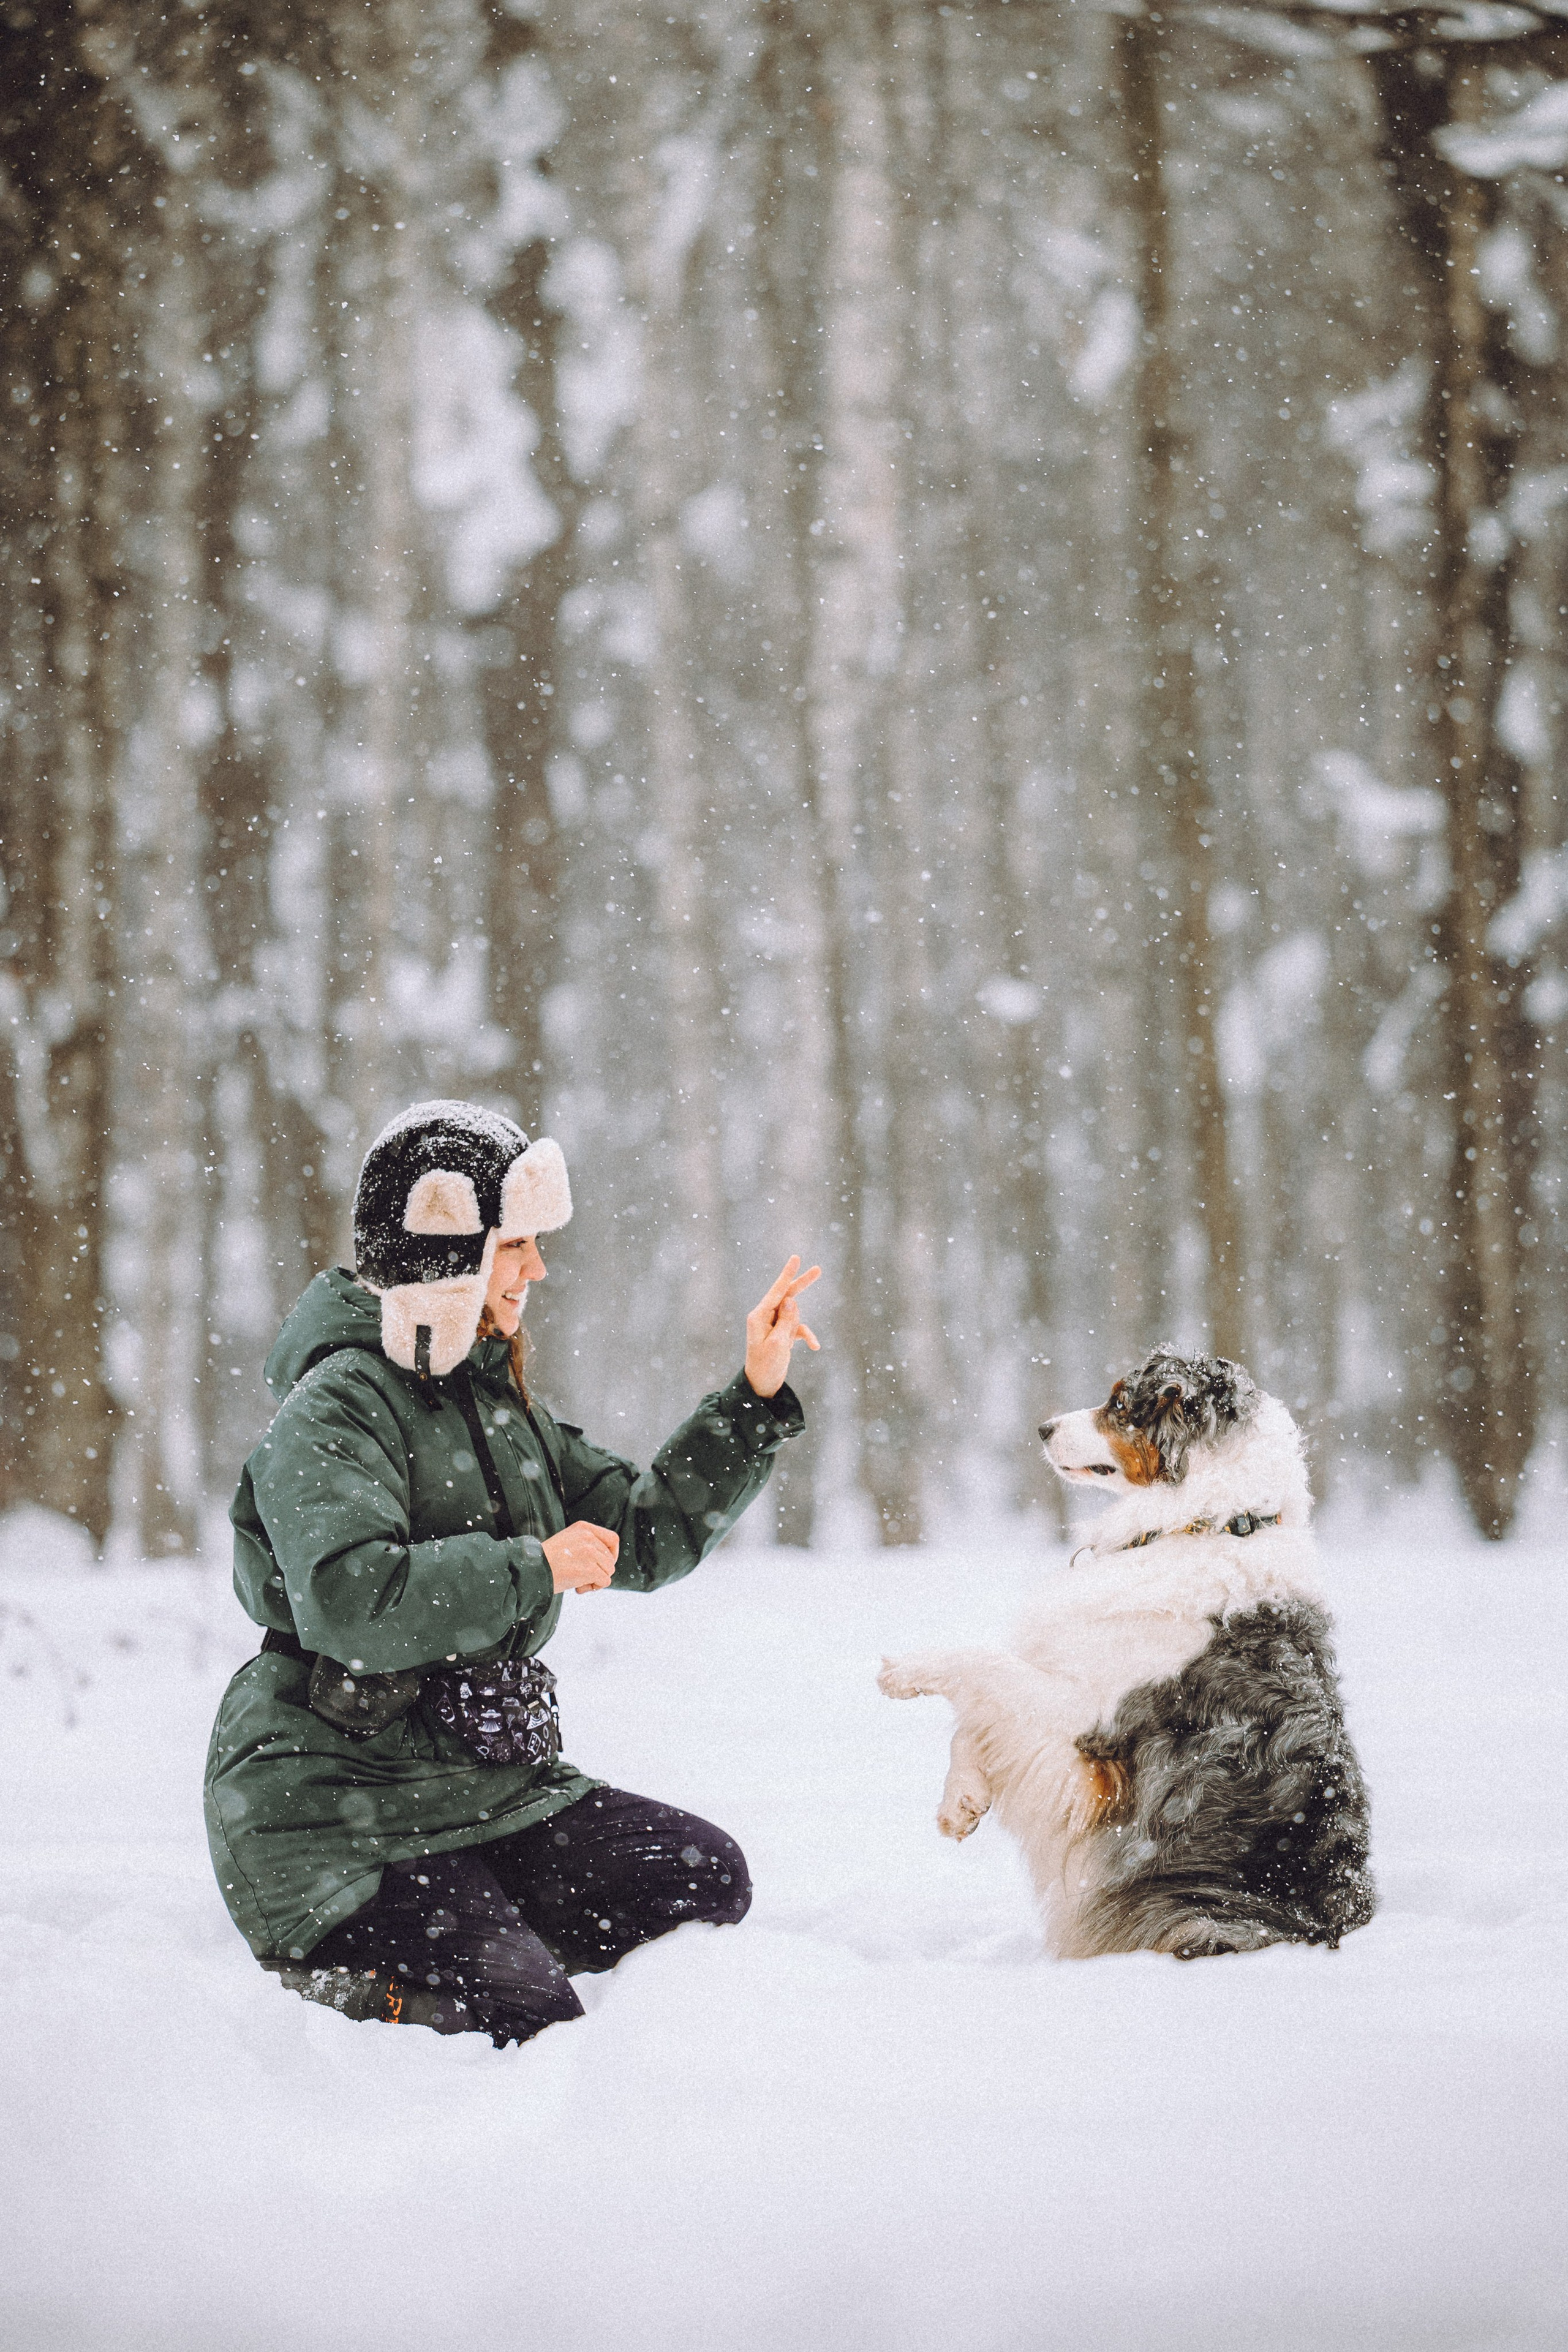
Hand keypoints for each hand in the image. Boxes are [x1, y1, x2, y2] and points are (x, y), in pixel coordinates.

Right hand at [542, 1521, 618, 1593]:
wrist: (532, 1570)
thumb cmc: (547, 1560)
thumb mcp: (568, 1541)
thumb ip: (586, 1544)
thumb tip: (607, 1560)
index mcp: (583, 1528)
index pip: (613, 1539)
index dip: (612, 1554)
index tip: (603, 1564)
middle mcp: (589, 1537)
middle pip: (610, 1558)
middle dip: (599, 1571)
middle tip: (582, 1577)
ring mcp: (590, 1552)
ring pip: (609, 1570)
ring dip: (595, 1580)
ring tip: (578, 1582)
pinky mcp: (590, 1569)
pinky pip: (605, 1581)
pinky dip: (593, 1587)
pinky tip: (578, 1587)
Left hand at [744, 1255, 821, 1399]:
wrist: (762, 1386)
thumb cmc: (766, 1366)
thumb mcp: (778, 1344)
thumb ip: (787, 1321)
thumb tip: (792, 1300)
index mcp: (759, 1316)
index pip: (777, 1290)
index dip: (788, 1274)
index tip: (796, 1257)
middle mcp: (765, 1317)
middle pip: (787, 1295)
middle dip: (802, 1285)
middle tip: (818, 1269)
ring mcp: (773, 1324)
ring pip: (795, 1315)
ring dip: (800, 1329)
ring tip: (792, 1344)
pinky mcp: (781, 1333)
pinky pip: (797, 1328)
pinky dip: (806, 1336)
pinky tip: (815, 1347)